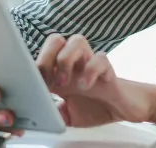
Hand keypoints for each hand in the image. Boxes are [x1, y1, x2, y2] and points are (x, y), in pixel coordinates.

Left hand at [36, 34, 155, 128]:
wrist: (124, 108)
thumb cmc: (96, 106)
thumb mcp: (68, 116)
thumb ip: (53, 113)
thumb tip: (39, 112)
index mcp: (61, 71)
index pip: (42, 54)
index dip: (33, 65)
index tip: (31, 84)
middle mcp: (74, 63)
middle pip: (56, 39)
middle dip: (47, 56)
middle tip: (48, 79)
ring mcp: (91, 64)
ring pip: (77, 40)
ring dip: (66, 59)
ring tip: (66, 82)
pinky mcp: (108, 70)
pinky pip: (100, 59)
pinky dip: (90, 70)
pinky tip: (86, 85)